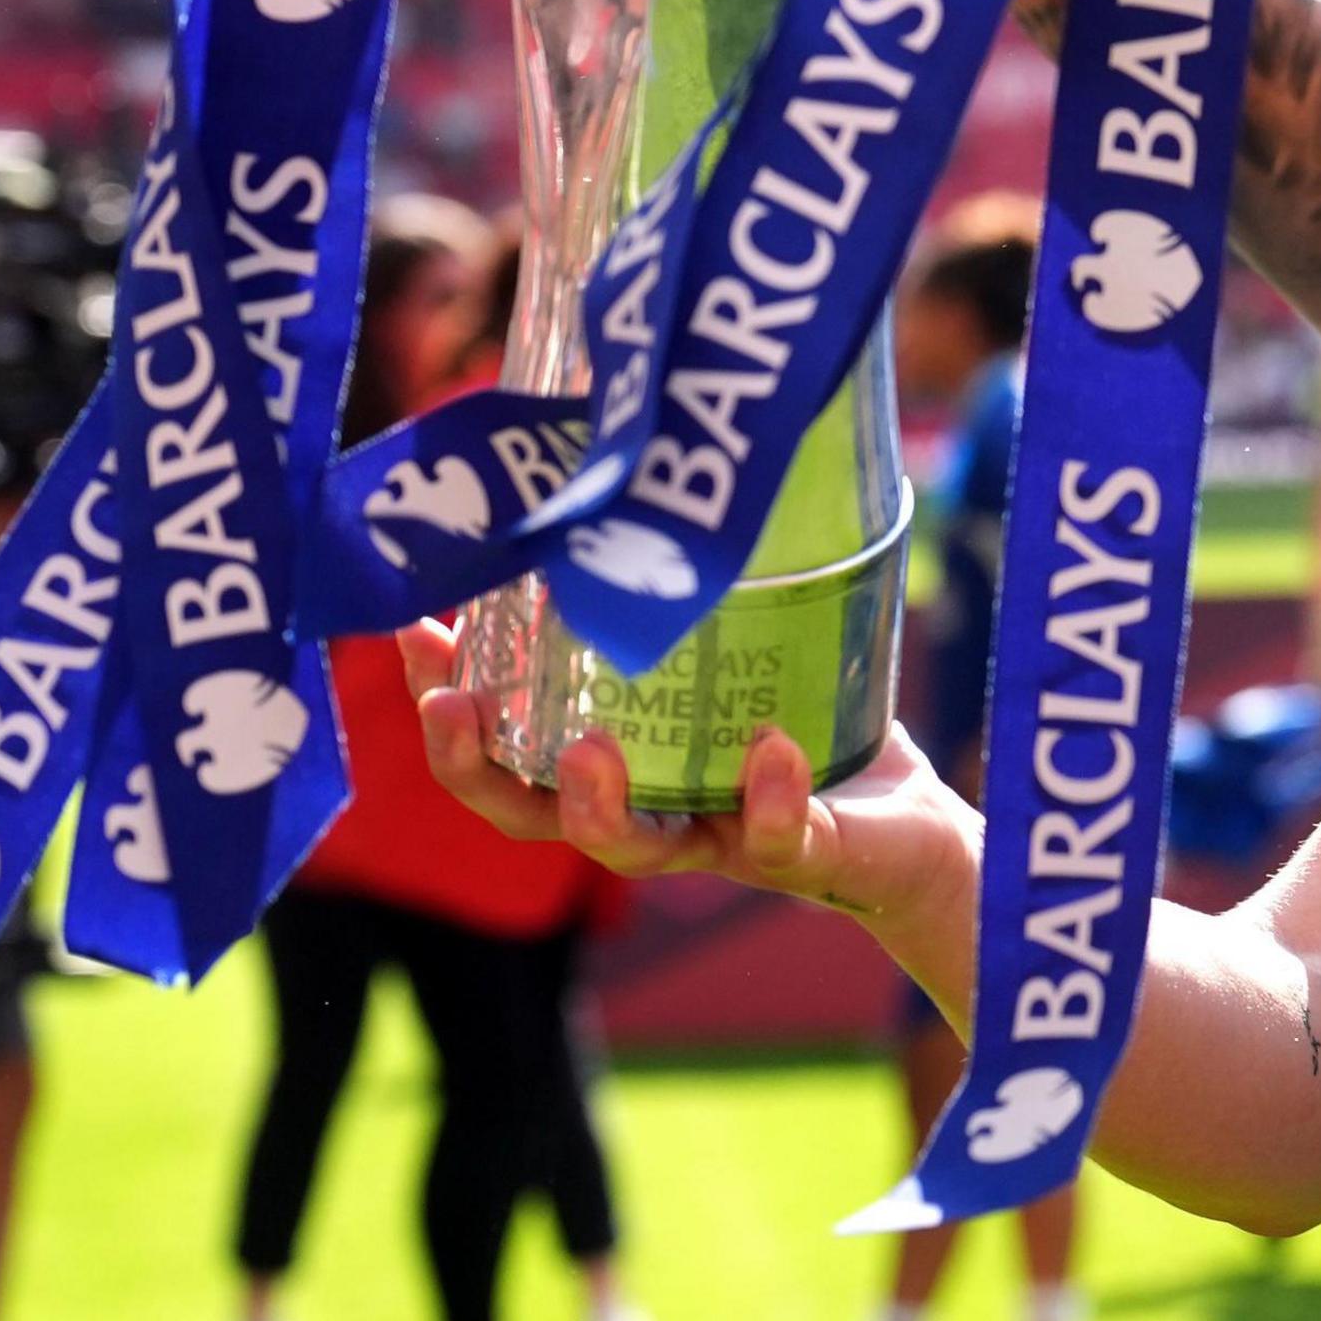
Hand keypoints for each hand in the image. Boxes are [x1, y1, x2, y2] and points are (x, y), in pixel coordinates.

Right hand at [402, 617, 983, 941]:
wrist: (909, 831)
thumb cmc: (802, 724)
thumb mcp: (732, 654)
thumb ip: (674, 595)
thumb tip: (619, 467)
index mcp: (615, 769)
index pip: (502, 752)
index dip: (444, 705)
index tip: (411, 630)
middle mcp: (649, 814)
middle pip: (532, 816)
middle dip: (480, 769)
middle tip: (453, 708)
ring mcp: (721, 841)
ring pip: (635, 851)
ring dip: (598, 810)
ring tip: (589, 752)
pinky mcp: (805, 854)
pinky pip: (779, 839)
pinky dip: (769, 799)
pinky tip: (770, 748)